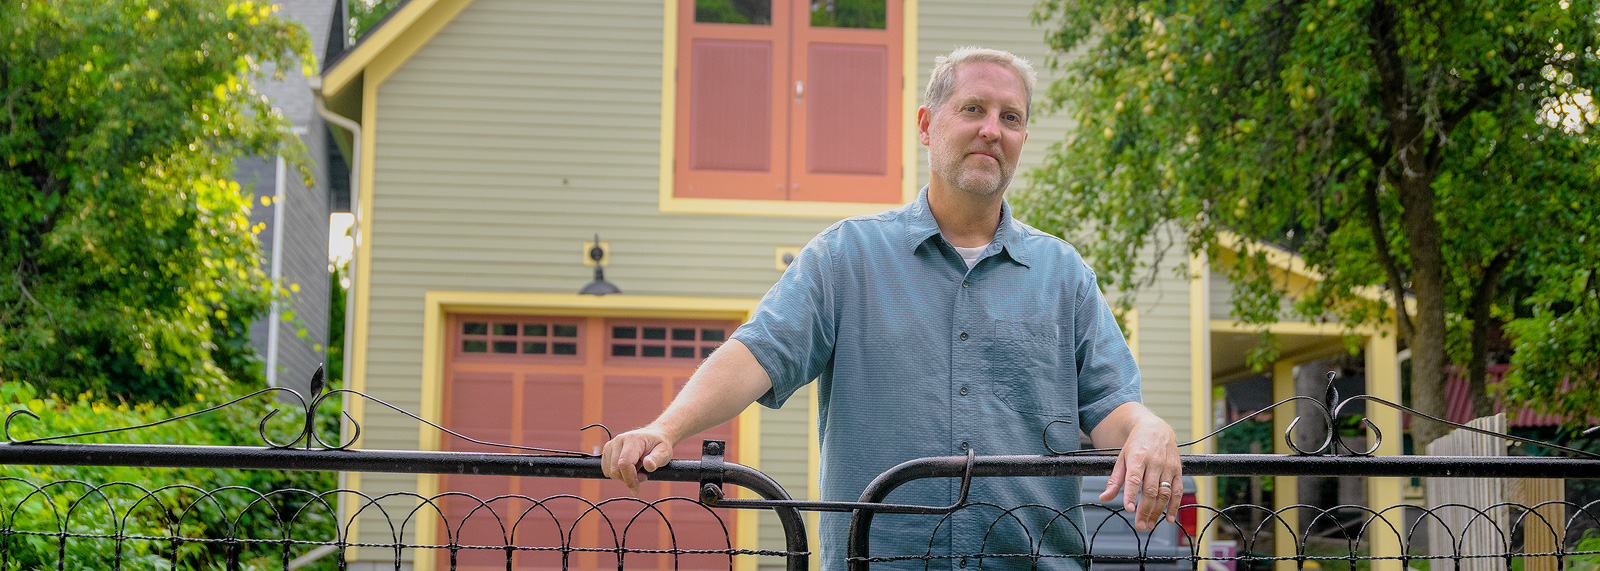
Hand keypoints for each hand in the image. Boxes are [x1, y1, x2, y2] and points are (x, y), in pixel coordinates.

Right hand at [599, 427, 674, 495]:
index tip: (637, 489)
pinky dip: (617, 474)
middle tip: (642, 477)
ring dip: (623, 477)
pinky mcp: (608, 450)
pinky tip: (629, 468)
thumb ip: (656, 459)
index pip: (624, 463)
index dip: (630, 479)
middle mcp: (619, 440)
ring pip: (610, 471)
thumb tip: (648, 465)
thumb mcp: (664, 452)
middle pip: (615, 470)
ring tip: (637, 470)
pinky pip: (607, 469)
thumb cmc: (659, 444)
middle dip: (628, 479)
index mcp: (633, 440)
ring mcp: (611, 445)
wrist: (654, 435)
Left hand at [1098, 415, 1181, 530]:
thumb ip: (1114, 481)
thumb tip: (1104, 498)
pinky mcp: (1178, 471)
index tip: (1129, 509)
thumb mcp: (1122, 459)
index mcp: (1137, 457)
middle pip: (1150, 490)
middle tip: (1140, 525)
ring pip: (1164, 493)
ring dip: (1158, 512)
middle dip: (1145, 510)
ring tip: (1150, 524)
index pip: (1134, 478)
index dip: (1131, 494)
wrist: (1155, 428)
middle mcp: (1154, 462)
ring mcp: (1168, 467)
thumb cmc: (1136, 445)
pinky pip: (1178, 491)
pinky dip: (1175, 506)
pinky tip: (1169, 519)